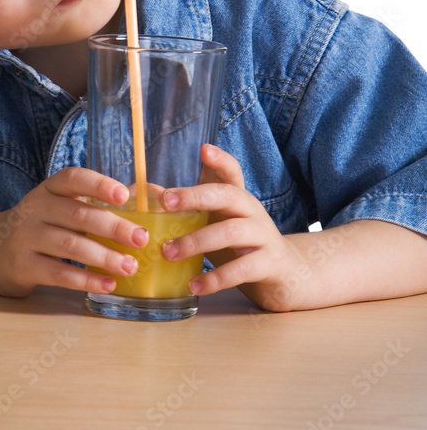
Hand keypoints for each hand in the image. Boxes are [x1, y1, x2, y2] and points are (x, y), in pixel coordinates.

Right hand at [0, 168, 148, 297]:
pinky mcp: (23, 266)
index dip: (98, 184)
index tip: (123, 194)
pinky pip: (59, 274)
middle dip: (113, 227)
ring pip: (70, 246)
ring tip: (130, 266)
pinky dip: (87, 280)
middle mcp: (35, 209)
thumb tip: (144, 198)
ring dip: (104, 257)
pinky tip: (108, 284)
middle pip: (77, 215)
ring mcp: (26, 238)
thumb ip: (93, 204)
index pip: (72, 178)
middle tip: (141, 239)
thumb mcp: (57, 207)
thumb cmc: (40, 226)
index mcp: (48, 189)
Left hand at [160, 144, 309, 310]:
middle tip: (166, 202)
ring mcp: (264, 236)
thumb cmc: (241, 244)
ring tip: (168, 253)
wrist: (286, 275)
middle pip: (227, 195)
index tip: (204, 149)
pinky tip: (195, 286)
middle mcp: (253, 211)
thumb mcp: (217, 222)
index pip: (232, 172)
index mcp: (238, 197)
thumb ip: (190, 208)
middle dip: (195, 196)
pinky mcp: (270, 264)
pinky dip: (216, 278)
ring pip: (230, 232)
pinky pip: (241, 269)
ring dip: (196, 242)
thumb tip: (148, 192)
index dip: (220, 160)